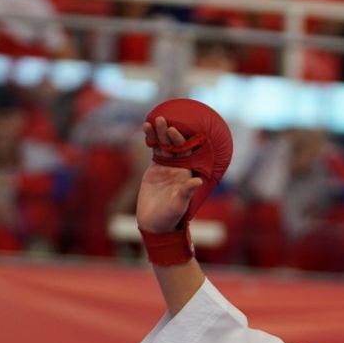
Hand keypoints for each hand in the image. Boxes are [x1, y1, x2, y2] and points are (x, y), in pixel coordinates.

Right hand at [136, 117, 203, 234]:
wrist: (155, 223)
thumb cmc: (170, 216)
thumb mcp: (179, 204)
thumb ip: (187, 192)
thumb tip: (198, 181)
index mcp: (186, 173)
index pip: (185, 152)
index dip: (179, 141)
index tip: (173, 130)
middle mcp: (178, 167)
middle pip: (173, 145)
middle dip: (167, 132)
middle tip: (161, 119)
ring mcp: (166, 166)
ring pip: (163, 145)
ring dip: (158, 133)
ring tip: (152, 121)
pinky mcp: (155, 168)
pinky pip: (154, 150)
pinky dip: (150, 140)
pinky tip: (145, 128)